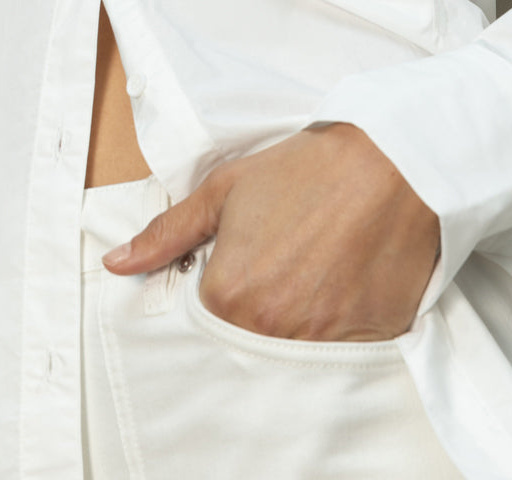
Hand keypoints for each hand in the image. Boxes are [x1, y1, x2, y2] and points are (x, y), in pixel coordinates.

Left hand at [100, 121, 440, 340]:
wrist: (393, 161)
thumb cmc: (308, 168)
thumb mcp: (227, 189)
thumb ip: (169, 234)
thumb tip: (118, 263)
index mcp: (230, 297)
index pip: (209, 316)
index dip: (226, 282)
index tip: (249, 256)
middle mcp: (273, 330)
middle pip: (251, 336)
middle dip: (261, 304)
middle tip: (287, 260)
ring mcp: (323, 342)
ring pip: (296, 346)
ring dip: (301, 314)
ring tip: (319, 263)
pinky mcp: (370, 342)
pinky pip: (342, 349)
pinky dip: (341, 323)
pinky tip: (348, 278)